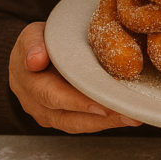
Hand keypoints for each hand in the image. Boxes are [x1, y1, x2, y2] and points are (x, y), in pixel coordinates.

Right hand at [9, 22, 142, 133]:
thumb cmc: (35, 43)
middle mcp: (36, 105)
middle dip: (100, 118)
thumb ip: (33, 44)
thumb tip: (35, 60)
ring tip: (132, 118)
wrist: (30, 55)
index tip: (102, 106)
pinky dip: (103, 121)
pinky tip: (124, 116)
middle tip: (127, 114)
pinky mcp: (62, 117)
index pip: (53, 96)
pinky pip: (82, 123)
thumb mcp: (31, 35)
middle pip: (68, 117)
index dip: (77, 102)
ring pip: (77, 124)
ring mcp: (48, 115)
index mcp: (29, 83)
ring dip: (106, 123)